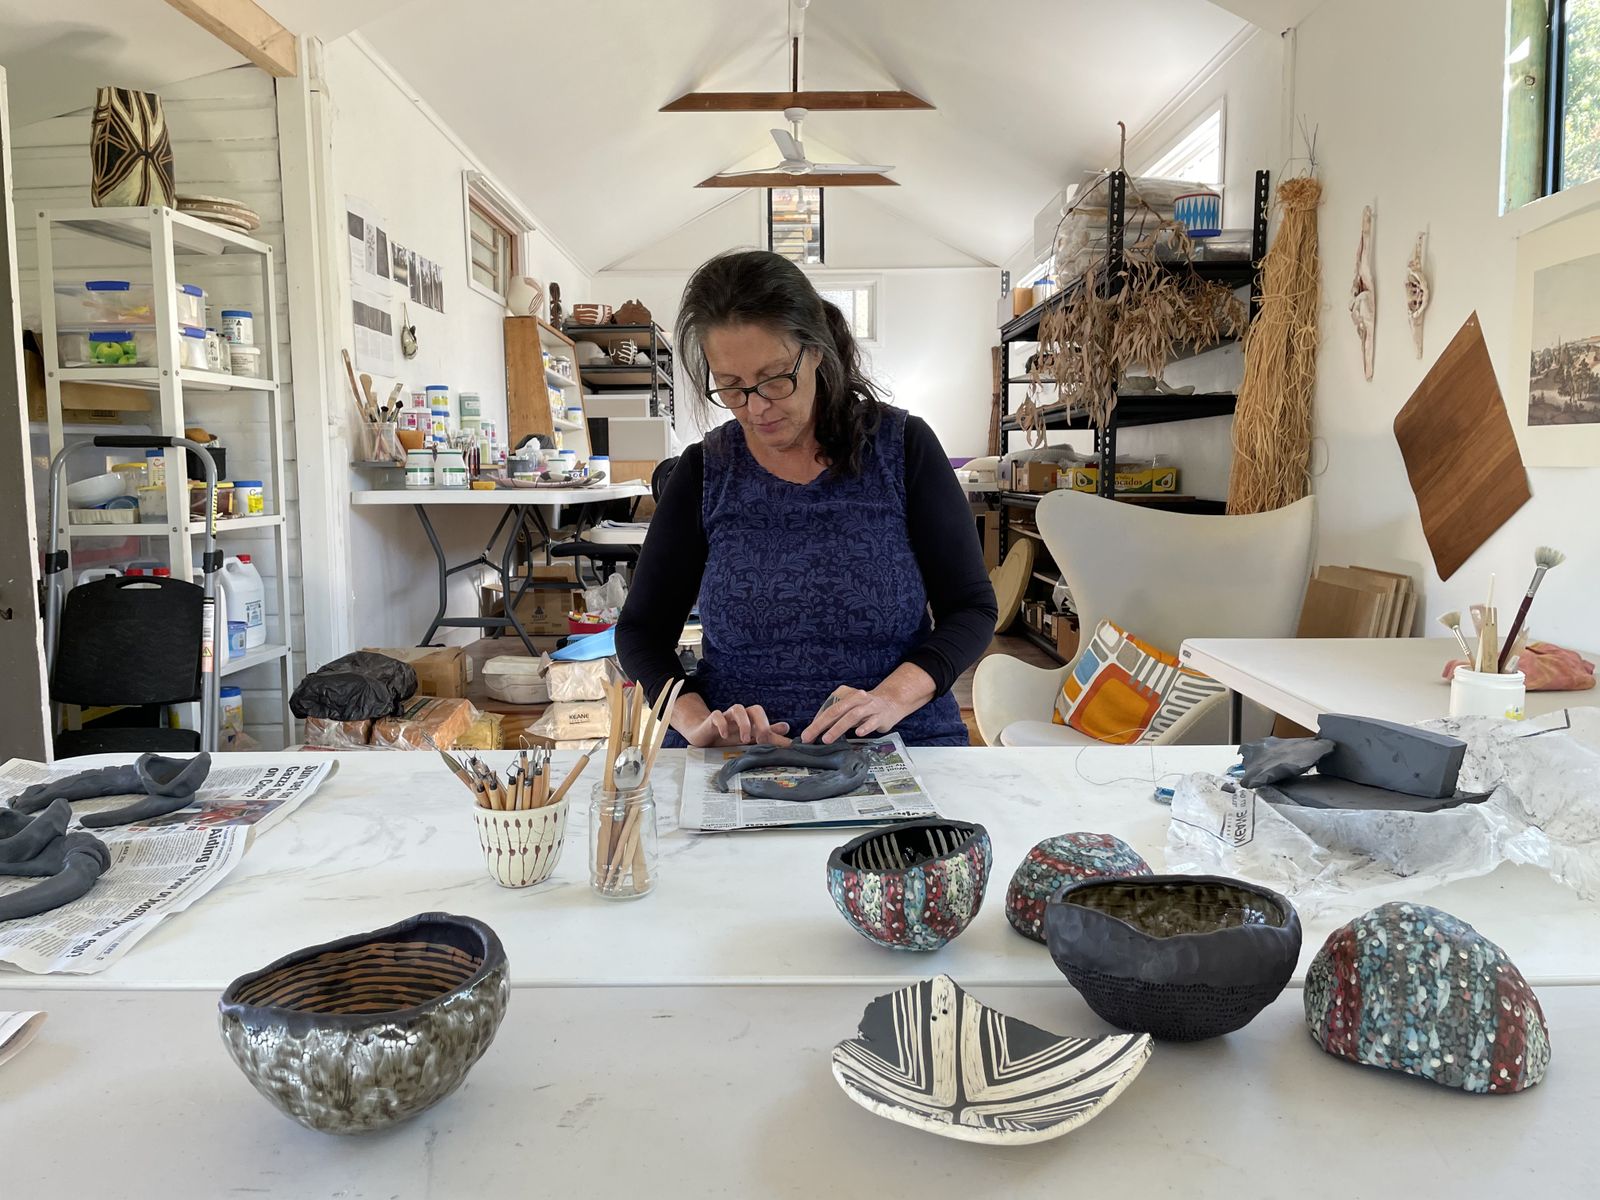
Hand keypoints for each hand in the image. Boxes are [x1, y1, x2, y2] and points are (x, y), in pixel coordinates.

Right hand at [681, 704, 791, 747]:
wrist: (704, 736)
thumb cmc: (728, 737)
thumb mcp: (749, 740)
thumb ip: (769, 736)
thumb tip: (788, 731)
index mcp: (750, 721)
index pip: (765, 718)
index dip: (773, 728)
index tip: (777, 743)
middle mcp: (740, 716)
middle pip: (754, 709)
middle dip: (761, 724)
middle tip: (761, 740)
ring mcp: (726, 717)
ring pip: (737, 709)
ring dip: (744, 723)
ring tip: (745, 739)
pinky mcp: (712, 719)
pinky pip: (717, 715)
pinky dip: (722, 724)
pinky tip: (725, 735)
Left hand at [800, 684, 919, 744]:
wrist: (892, 701)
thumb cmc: (866, 707)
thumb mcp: (850, 707)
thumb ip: (835, 716)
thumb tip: (816, 730)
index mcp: (847, 695)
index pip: (828, 708)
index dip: (816, 722)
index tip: (807, 735)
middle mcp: (858, 698)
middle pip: (837, 711)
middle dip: (821, 725)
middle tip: (809, 737)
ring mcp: (870, 707)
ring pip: (852, 716)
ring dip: (838, 728)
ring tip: (827, 739)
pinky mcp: (881, 716)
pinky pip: (872, 722)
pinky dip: (865, 727)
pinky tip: (858, 733)